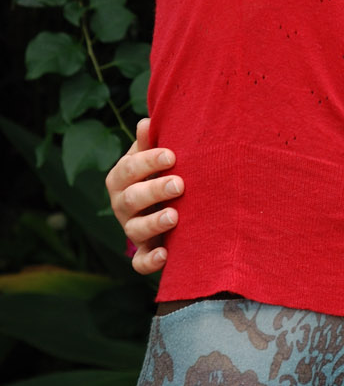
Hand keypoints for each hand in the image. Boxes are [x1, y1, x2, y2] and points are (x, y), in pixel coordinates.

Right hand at [104, 118, 182, 274]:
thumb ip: (149, 144)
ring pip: (134, 230)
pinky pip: (140, 262)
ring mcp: (132, 230)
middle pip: (131, 199)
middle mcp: (122, 205)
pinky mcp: (144, 252)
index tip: (172, 155)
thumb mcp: (152, 158)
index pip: (129, 169)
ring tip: (174, 216)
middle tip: (179, 184)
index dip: (148, 161)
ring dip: (154, 223)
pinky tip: (165, 254)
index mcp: (121, 179)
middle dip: (154, 190)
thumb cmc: (158, 174)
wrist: (163, 205)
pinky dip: (150, 260)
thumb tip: (145, 122)